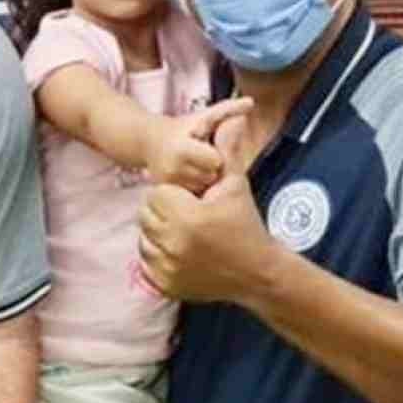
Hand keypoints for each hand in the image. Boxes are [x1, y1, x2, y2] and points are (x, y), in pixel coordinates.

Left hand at [138, 118, 276, 303]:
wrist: (258, 273)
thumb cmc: (246, 225)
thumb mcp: (235, 186)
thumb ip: (226, 152)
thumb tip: (233, 119)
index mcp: (187, 216)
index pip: (157, 194)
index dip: (174, 195)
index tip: (192, 201)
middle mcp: (173, 242)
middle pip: (146, 214)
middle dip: (164, 212)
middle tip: (187, 217)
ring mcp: (167, 266)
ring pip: (144, 238)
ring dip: (159, 234)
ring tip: (185, 234)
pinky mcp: (164, 284)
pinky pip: (146, 262)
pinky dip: (159, 257)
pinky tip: (181, 253)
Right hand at [144, 97, 253, 192]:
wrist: (148, 141)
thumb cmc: (182, 127)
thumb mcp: (205, 116)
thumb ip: (228, 110)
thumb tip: (251, 102)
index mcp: (181, 150)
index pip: (216, 161)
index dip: (217, 154)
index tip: (208, 145)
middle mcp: (172, 169)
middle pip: (211, 176)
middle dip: (211, 168)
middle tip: (201, 156)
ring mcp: (167, 183)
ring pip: (203, 188)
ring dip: (204, 179)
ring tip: (195, 165)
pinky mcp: (165, 192)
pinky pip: (193, 194)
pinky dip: (195, 186)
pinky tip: (189, 175)